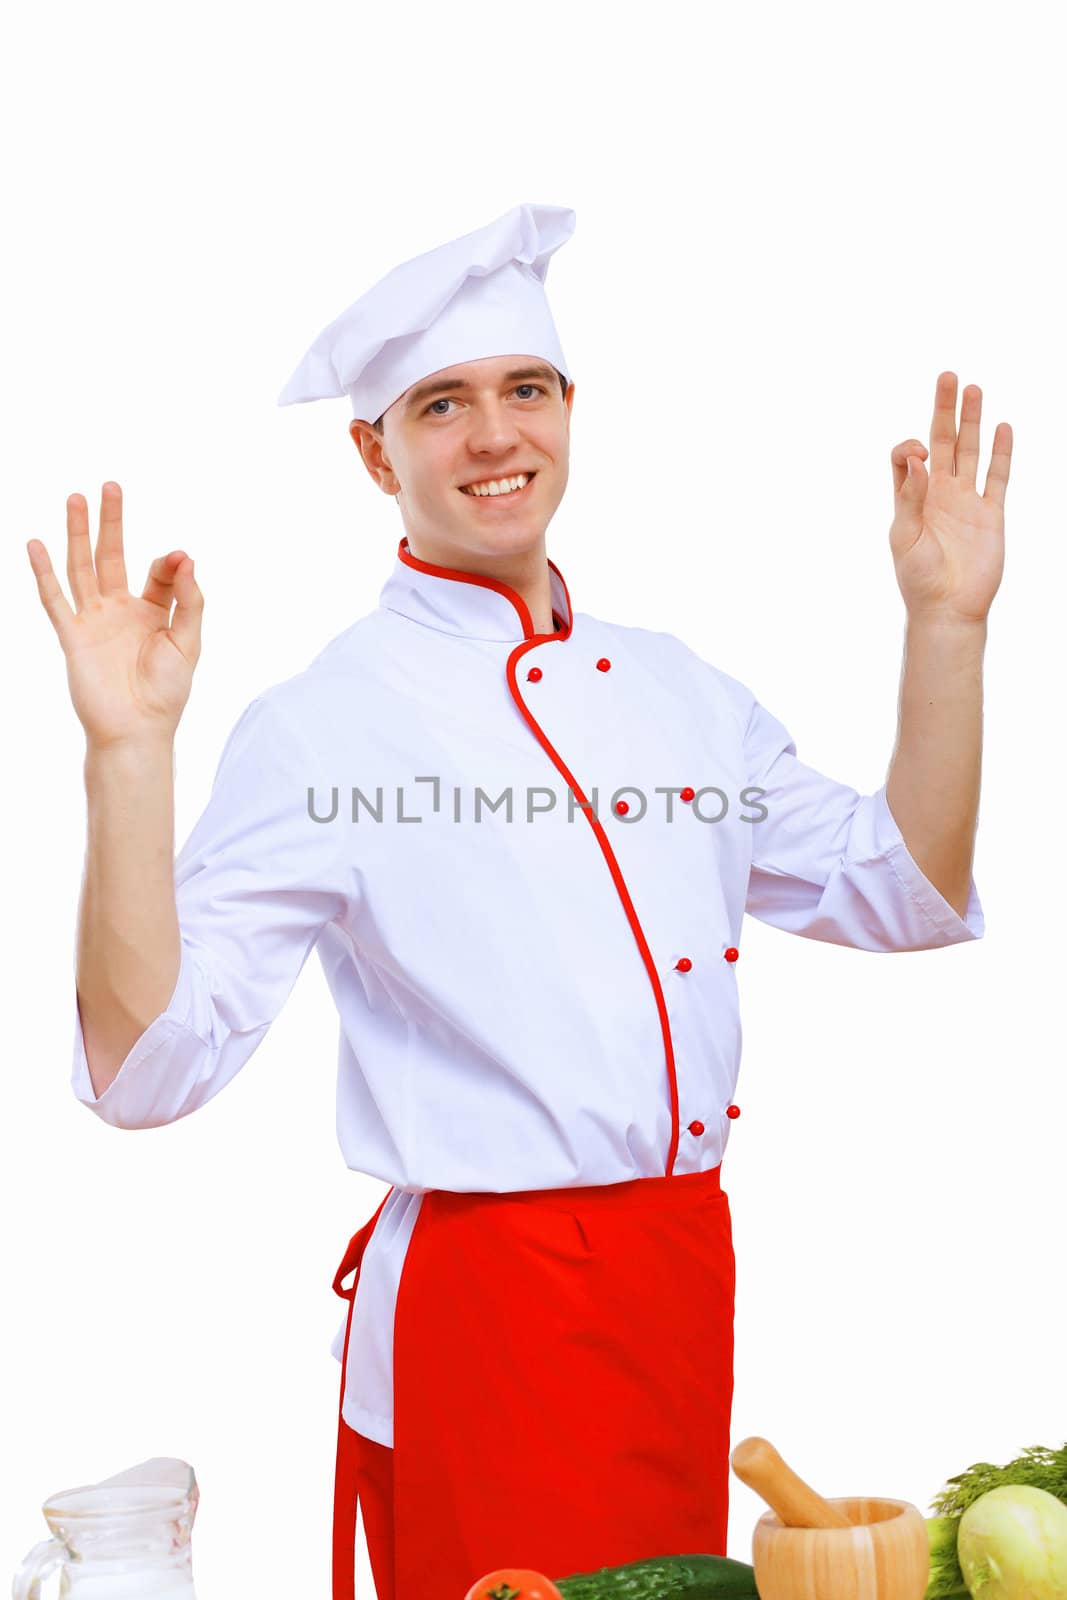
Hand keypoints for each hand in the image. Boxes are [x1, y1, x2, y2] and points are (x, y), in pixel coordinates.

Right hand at [27, 481, 203, 748]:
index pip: (158, 572)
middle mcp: (120, 611)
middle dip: (112, 522)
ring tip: (76, 498)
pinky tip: (36, 544)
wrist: (137, 730)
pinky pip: (54, 599)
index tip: (180, 558)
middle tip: (111, 486)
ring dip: (78, 534)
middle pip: (112, 556)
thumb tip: (186, 556)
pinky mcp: (73, 636)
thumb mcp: (189, 641)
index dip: (170, 562)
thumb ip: (190, 599)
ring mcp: (94, 621)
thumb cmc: (167, 692)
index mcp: (154, 612)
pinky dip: (44, 572)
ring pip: (82, 568)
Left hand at [888, 371, 1011, 624]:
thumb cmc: (918, 578)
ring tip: (974, 389)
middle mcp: (938, 494)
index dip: (910, 445)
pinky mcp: (991, 514)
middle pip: (941, 441)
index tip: (920, 454)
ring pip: (970, 451)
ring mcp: (966, 501)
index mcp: (910, 498)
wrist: (949, 609)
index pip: (906, 457)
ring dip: (972, 421)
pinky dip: (1001, 452)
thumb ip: (909, 495)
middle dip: (943, 409)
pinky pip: (998, 476)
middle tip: (948, 375)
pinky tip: (1003, 428)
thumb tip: (916, 455)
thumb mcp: (904, 536)